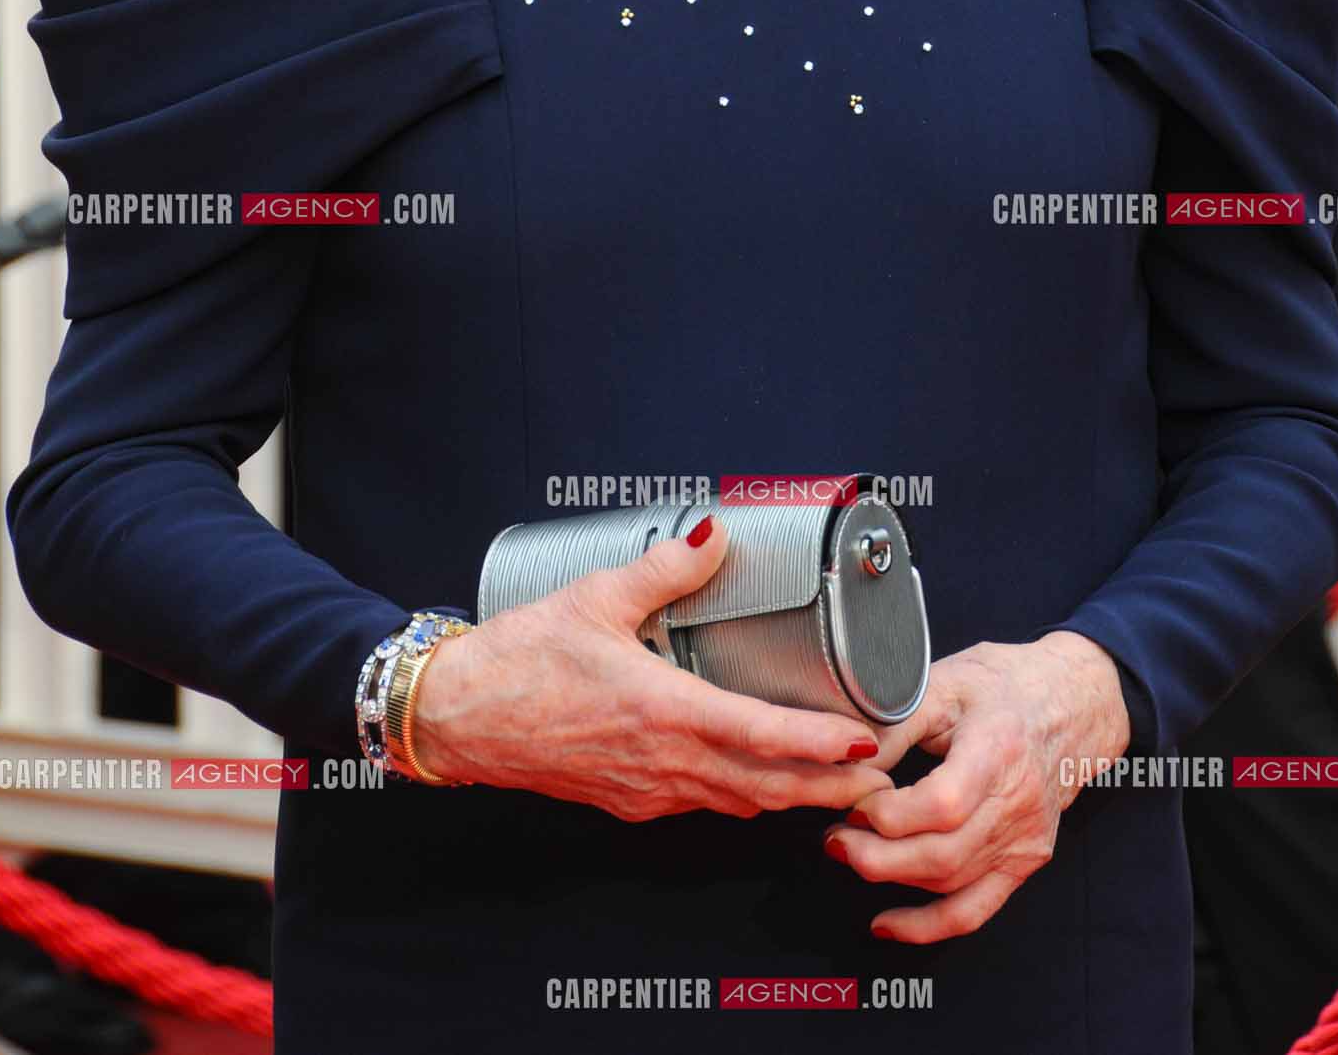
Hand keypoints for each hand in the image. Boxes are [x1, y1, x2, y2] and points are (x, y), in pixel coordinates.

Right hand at [410, 515, 894, 820]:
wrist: (456, 717)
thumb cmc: (517, 660)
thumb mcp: (594, 596)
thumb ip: (663, 566)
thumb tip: (714, 531)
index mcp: (661, 711)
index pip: (760, 739)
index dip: (820, 748)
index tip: (866, 745)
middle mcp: (662, 763)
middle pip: (766, 789)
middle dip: (829, 786)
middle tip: (881, 772)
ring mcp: (647, 790)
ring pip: (739, 804)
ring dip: (791, 797)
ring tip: (840, 781)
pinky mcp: (630, 801)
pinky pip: (705, 805)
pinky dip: (746, 798)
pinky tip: (761, 780)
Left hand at [820, 631, 1130, 944]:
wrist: (1071, 703)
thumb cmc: (1003, 685)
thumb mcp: (944, 682)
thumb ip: (894, 723)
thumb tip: (846, 760)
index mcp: (998, 747)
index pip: (943, 805)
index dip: (891, 815)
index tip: (857, 800)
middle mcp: (1018, 802)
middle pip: (942, 855)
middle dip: (876, 856)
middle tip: (836, 837)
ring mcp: (1025, 839)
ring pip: (950, 883)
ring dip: (892, 878)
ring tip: (850, 853)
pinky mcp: (1024, 861)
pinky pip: (975, 910)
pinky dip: (928, 925)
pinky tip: (888, 922)